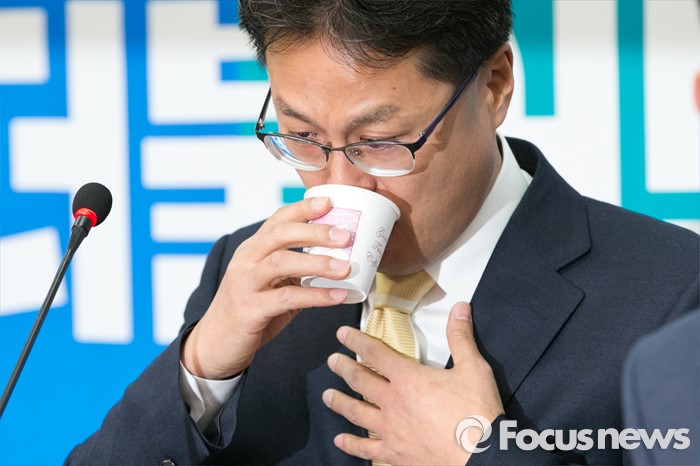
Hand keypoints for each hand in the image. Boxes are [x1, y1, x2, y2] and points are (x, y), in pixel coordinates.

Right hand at [182, 196, 351, 378]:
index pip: (278, 220)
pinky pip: (287, 298)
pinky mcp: (250, 309)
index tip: (329, 201)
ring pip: (282, 262)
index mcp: (253, 250)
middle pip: (280, 234)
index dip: (303, 209)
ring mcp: (245, 283)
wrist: (214, 345)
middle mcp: (246, 261)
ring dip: (317, 262)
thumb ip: (297, 271)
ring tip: (345, 267)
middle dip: (315, 231)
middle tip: (345, 235)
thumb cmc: (248, 311)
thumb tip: (339, 263)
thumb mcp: (271, 284)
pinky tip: (337, 297)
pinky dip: (315, 296)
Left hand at [322, 302, 503, 464]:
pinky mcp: (395, 453)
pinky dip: (352, 444)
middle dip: (343, 368)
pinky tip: (341, 440)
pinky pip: (367, 448)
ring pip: (357, 412)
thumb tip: (460, 309)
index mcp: (409, 378)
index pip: (375, 353)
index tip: (342, 334)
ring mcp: (391, 429)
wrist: (480, 457)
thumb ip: (461, 337)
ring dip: (340, 402)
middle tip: (331, 361)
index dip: (356, 341)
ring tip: (327, 396)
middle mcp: (393, 402)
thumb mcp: (473, 368)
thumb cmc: (477, 413)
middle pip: (360, 380)